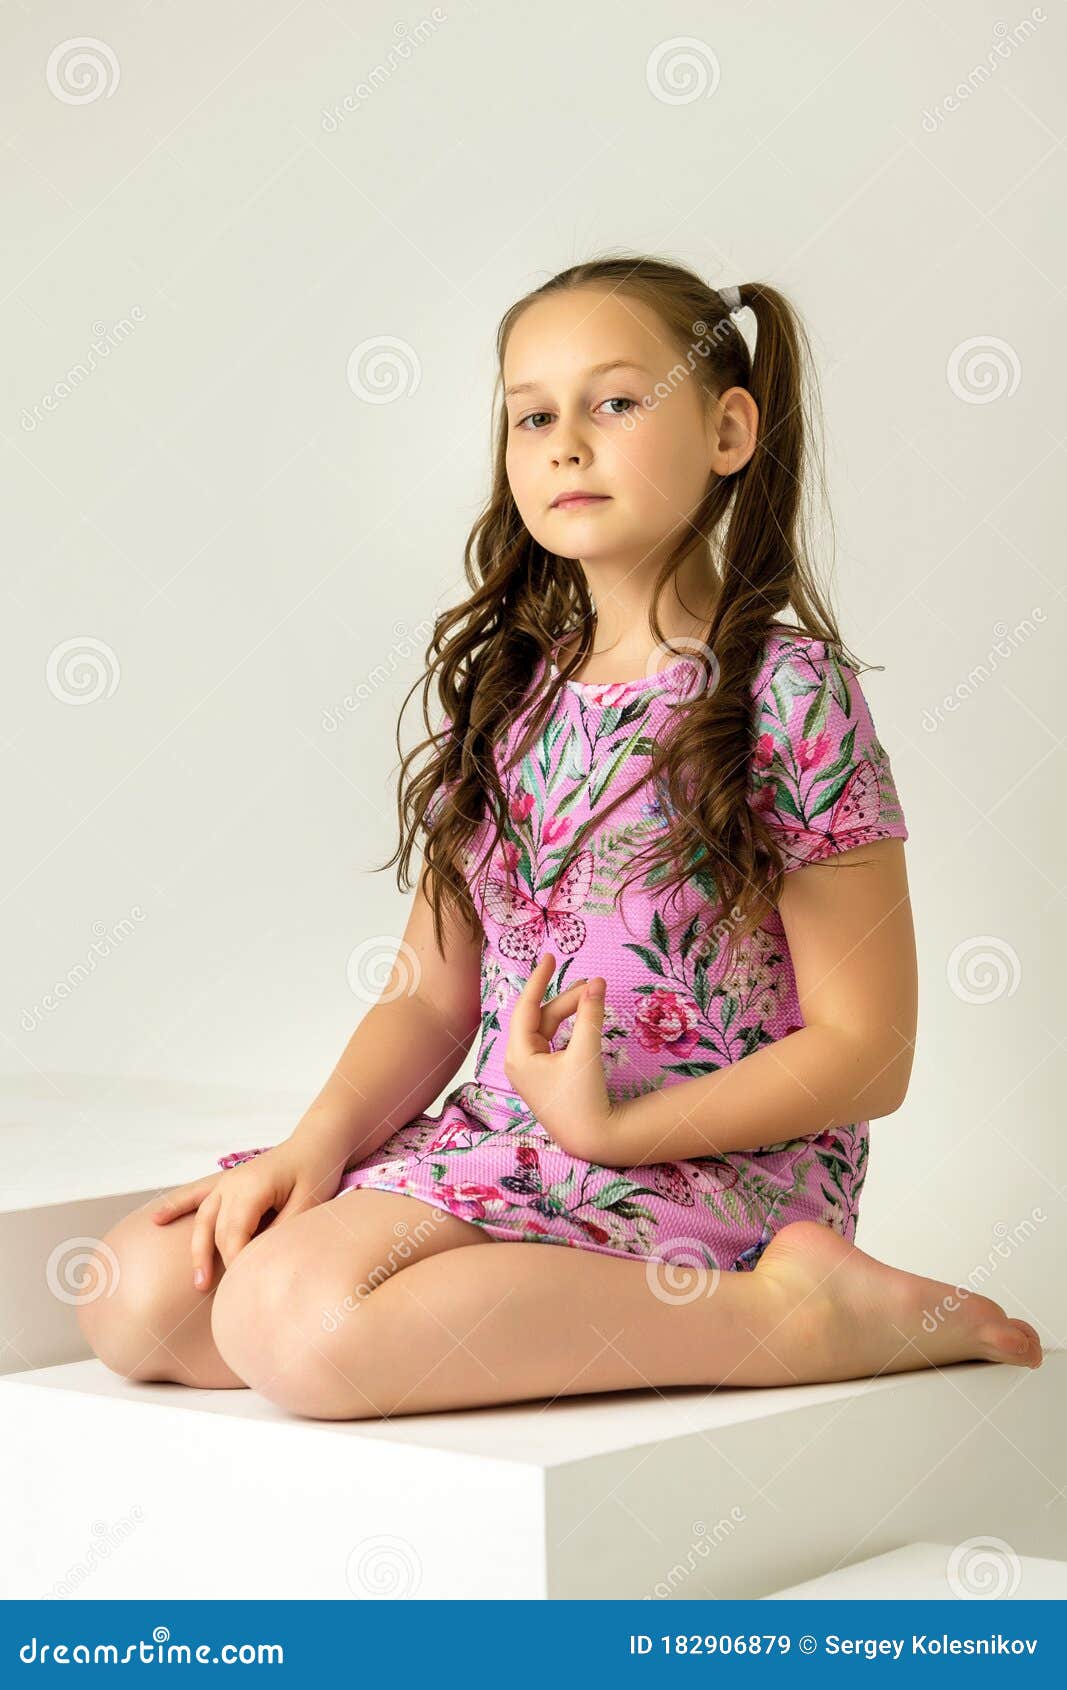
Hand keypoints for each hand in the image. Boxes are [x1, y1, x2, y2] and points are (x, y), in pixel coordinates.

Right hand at [148, 1140, 341, 1292]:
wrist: (317, 1140)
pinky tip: (156, 1219)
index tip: (244, 1286)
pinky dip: (176, 1205)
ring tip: (198, 1281)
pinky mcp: (227, 1181)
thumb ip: (283, 1230)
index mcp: (251, 1188)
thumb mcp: (308, 1202)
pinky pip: (196, 1194)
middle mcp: (232, 1183)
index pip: (233, 1235)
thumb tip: (261, 1259)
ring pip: (203, 1219)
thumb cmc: (317, 1169)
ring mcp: (227, 1181)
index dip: (236, 1263)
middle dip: (216, 1264)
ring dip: (196, 1250)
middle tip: (220, 1296)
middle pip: (216, 1231)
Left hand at [504, 951, 621, 1162]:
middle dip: (567, 999)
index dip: (538, 979)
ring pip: (549, 1029)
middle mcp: (520, 1061)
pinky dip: (570, 1028)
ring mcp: (532, 1070)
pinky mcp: (545, 1076)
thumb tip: (596, 983)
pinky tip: (584, 1018)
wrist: (592, 1140)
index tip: (550, 957)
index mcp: (519, 1055)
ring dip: (570, 1012)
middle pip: (542, 1017)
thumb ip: (590, 1015)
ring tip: (592, 995)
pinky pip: (554, 1042)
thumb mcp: (586, 1053)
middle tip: (594, 985)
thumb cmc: (583, 1099)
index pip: (526, 1007)